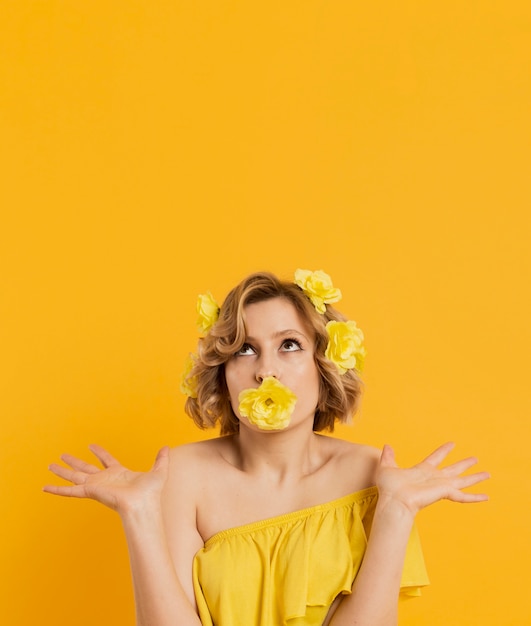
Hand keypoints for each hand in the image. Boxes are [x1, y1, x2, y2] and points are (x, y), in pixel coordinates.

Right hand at [43, 444, 169, 515]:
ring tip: (49, 465)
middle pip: (85, 467)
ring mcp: (96, 485)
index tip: (91, 445)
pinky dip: (57, 489)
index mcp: (118, 473)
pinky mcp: (90, 492)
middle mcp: (105, 479)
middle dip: (74, 461)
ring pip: (74, 476)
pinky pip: (70, 490)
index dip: (99, 452)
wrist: (143, 504)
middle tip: (62, 455)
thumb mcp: (158, 471)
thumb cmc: (151, 493)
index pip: (106, 460)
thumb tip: (167, 447)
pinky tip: (45, 487)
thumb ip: (161, 459)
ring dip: (62, 471)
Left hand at [375, 442, 489, 515]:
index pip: (436, 457)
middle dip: (464, 464)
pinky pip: (463, 496)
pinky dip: (475, 497)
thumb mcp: (387, 467)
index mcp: (422, 470)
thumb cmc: (389, 487)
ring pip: (462, 480)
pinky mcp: (445, 493)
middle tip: (475, 458)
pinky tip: (487, 496)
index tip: (452, 443)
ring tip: (488, 473)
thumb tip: (386, 445)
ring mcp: (441, 486)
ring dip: (475, 477)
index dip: (444, 450)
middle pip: (453, 469)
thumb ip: (388, 456)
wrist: (393, 501)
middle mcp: (434, 478)